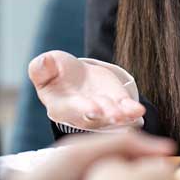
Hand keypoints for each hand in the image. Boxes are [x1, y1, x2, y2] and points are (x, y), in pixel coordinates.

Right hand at [29, 50, 145, 129]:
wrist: (75, 78)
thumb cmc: (56, 74)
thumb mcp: (45, 67)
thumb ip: (41, 67)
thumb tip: (42, 62)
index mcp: (61, 106)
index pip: (72, 109)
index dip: (82, 109)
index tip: (93, 109)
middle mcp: (82, 114)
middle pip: (93, 117)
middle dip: (105, 115)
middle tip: (115, 115)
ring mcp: (102, 111)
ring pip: (111, 116)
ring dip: (121, 116)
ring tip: (130, 113)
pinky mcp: (116, 104)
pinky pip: (125, 110)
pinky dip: (131, 111)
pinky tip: (138, 109)